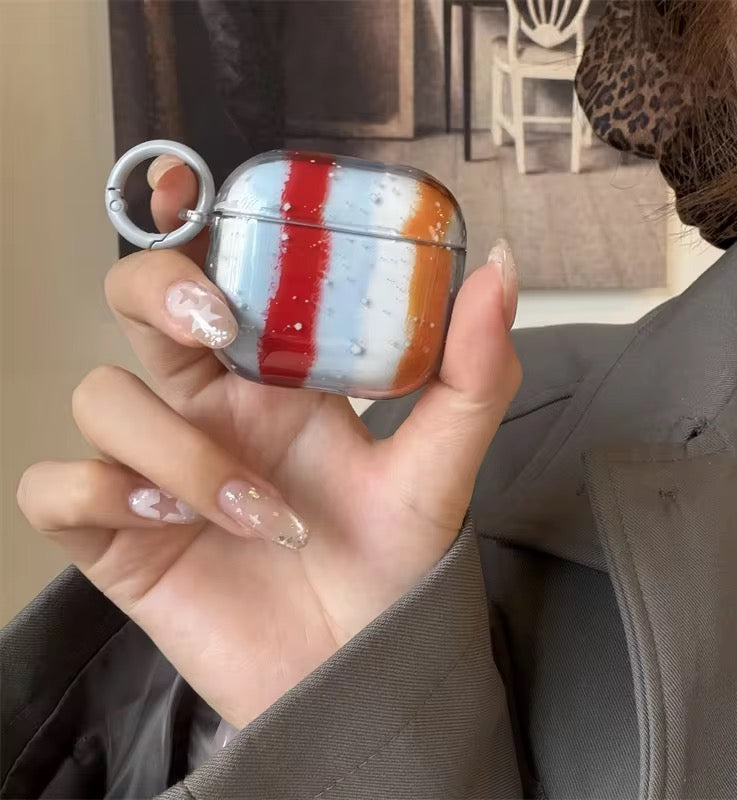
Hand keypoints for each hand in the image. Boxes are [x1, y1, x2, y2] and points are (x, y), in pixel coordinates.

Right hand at [17, 159, 520, 728]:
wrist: (358, 673)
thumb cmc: (392, 571)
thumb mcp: (438, 471)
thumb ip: (470, 375)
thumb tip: (500, 269)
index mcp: (273, 376)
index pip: (217, 273)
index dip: (192, 225)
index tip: (197, 194)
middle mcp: (207, 405)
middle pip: (132, 299)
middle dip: (157, 290)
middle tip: (216, 326)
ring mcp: (154, 467)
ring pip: (103, 398)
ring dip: (176, 449)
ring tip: (255, 511)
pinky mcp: (116, 536)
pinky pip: (58, 489)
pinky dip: (104, 493)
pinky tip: (173, 524)